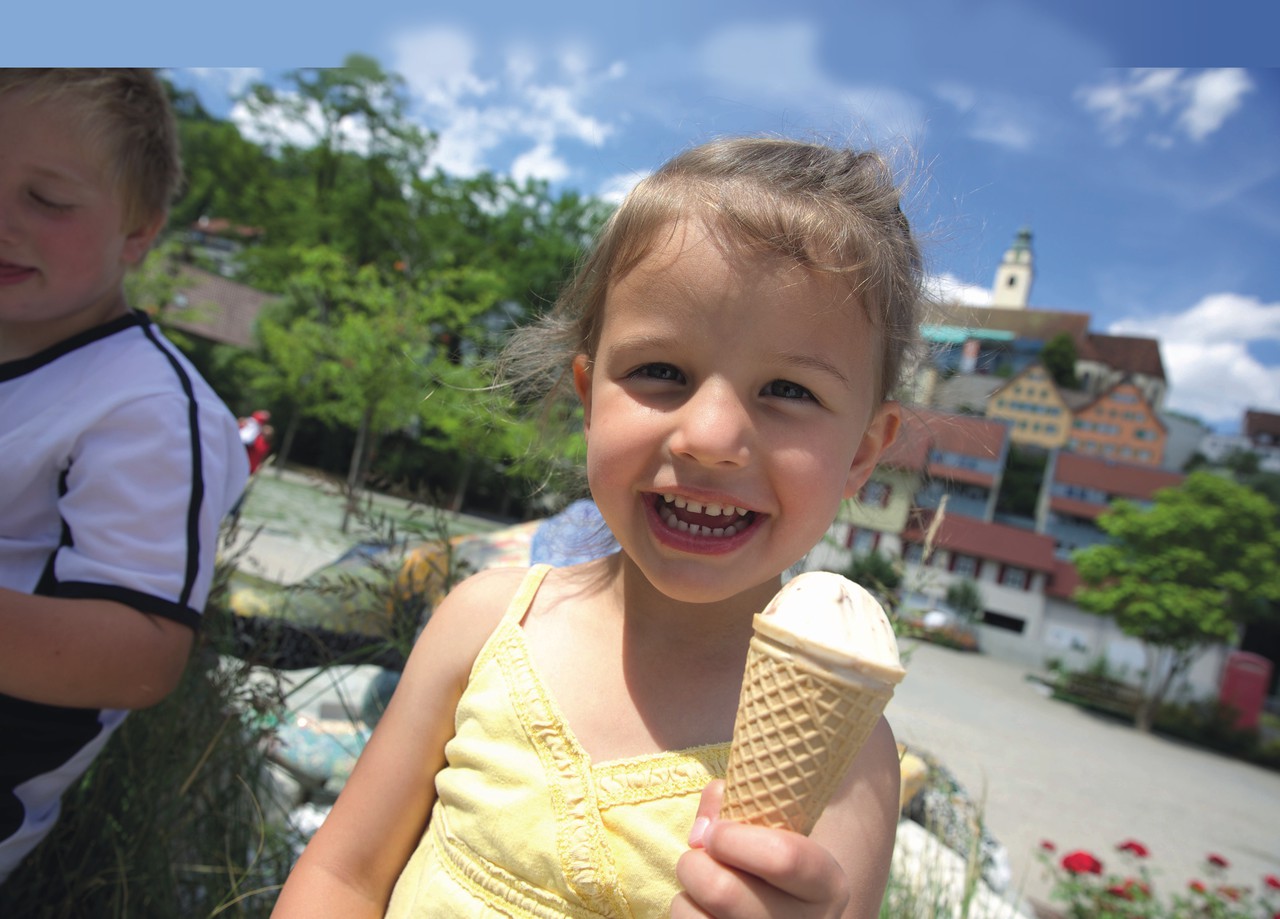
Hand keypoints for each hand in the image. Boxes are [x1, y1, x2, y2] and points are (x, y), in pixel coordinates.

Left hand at [671, 781, 851, 918]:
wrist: (784, 912)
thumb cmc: (769, 861)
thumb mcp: (772, 828)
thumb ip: (735, 806)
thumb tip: (701, 833)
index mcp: (826, 885)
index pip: (782, 858)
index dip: (733, 838)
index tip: (715, 832)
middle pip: (725, 893)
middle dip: (694, 863)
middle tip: (698, 856)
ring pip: (695, 918)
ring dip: (685, 893)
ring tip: (701, 886)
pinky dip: (684, 913)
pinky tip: (703, 911)